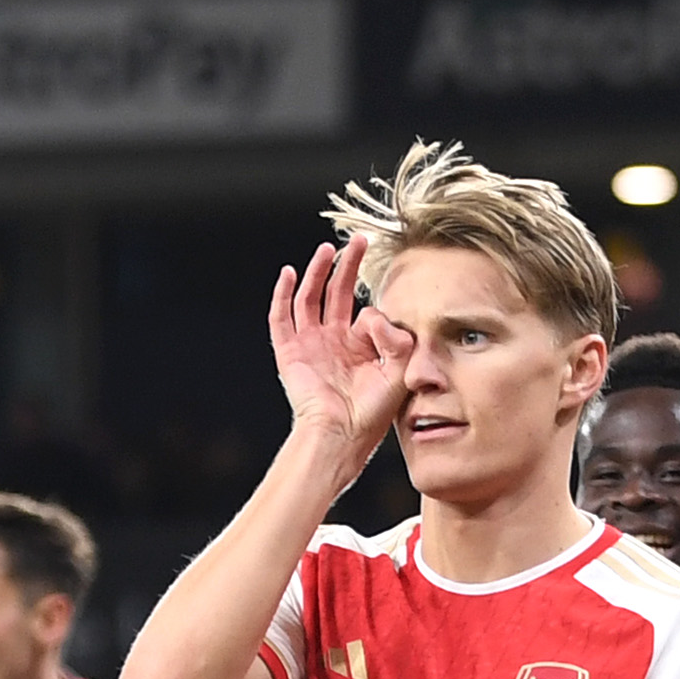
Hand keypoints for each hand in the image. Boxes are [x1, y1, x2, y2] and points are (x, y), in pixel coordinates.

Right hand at [267, 240, 407, 467]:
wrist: (341, 436)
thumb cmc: (371, 414)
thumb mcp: (398, 371)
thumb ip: (397, 338)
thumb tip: (373, 312)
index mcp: (360, 349)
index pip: (366, 312)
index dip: (376, 312)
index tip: (381, 325)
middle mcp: (334, 343)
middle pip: (337, 294)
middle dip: (348, 266)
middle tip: (359, 242)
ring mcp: (310, 346)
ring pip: (310, 298)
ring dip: (318, 272)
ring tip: (328, 250)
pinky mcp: (290, 353)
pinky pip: (281, 318)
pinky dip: (283, 294)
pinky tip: (291, 272)